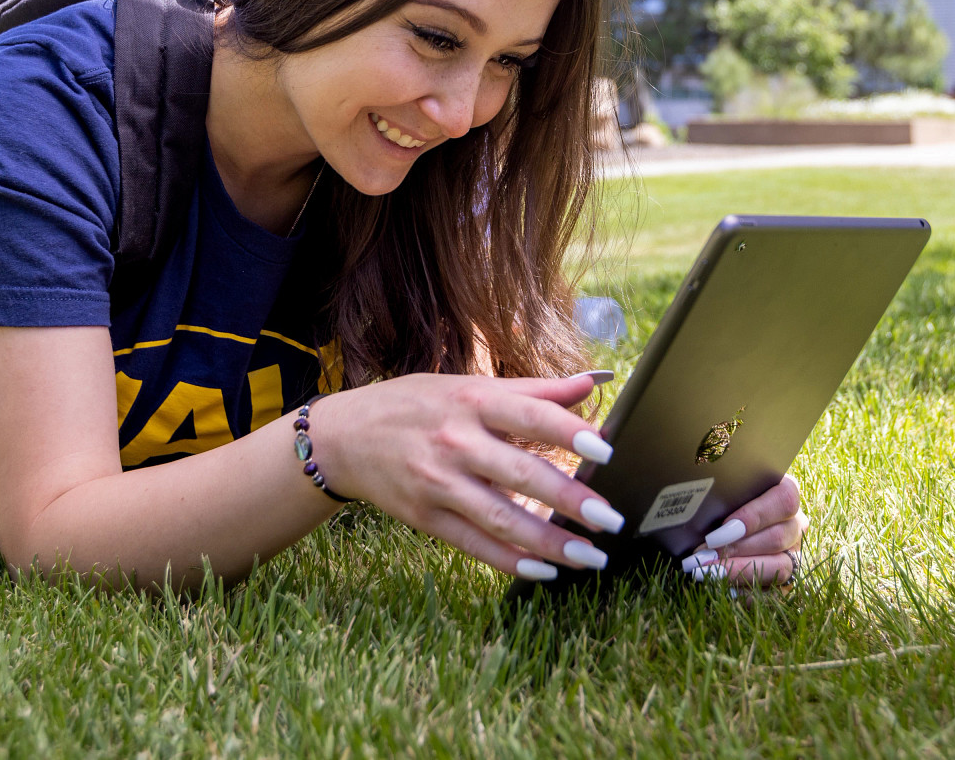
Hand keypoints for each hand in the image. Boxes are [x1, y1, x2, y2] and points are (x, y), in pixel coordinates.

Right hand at [311, 371, 625, 580]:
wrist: (343, 438)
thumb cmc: (415, 406)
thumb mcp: (468, 385)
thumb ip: (533, 390)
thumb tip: (592, 384)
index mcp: (472, 400)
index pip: (530, 415)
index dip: (570, 432)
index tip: (607, 450)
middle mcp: (456, 442)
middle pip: (522, 473)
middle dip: (570, 499)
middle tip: (611, 519)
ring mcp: (439, 483)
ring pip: (502, 518)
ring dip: (550, 542)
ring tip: (591, 557)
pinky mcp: (425, 518)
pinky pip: (475, 545)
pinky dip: (511, 561)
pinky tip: (545, 571)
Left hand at [678, 474, 805, 586]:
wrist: (719, 525)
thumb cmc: (718, 503)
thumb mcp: (722, 493)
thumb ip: (720, 494)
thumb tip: (697, 503)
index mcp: (785, 494)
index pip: (784, 500)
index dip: (755, 515)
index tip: (723, 526)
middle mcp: (794, 525)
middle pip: (778, 537)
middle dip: (737, 549)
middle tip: (704, 554)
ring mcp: (793, 554)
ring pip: (780, 566)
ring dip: (740, 572)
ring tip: (707, 573)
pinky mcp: (786, 582)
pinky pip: (774, 593)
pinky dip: (745, 593)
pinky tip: (719, 588)